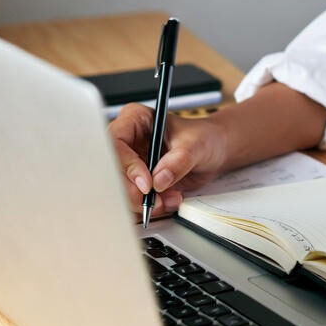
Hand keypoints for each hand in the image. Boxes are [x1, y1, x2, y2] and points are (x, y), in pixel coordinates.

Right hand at [109, 103, 226, 219]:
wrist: (214, 151)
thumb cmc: (204, 137)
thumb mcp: (195, 145)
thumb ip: (178, 161)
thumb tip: (159, 179)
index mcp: (136, 119)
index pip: (116, 142)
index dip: (127, 165)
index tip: (146, 184)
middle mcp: (128, 140)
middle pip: (112, 170)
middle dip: (133, 191)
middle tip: (154, 201)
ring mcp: (130, 162)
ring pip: (119, 189)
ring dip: (143, 202)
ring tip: (169, 200)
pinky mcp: (136, 181)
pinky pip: (131, 199)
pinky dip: (149, 206)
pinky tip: (168, 201)